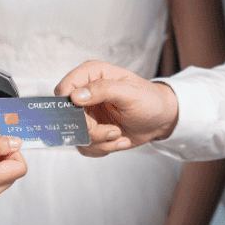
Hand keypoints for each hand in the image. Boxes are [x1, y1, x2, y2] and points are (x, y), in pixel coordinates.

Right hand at [54, 61, 179, 157]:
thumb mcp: (129, 92)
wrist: (160, 119)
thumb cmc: (149, 100)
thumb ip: (102, 90)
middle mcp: (85, 94)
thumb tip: (75, 96)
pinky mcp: (91, 131)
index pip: (64, 89)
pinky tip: (119, 140)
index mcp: (91, 75)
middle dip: (91, 130)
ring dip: (100, 142)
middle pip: (67, 118)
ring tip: (119, 135)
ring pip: (76, 135)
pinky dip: (103, 148)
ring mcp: (87, 114)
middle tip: (113, 131)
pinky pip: (84, 146)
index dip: (70, 106)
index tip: (88, 118)